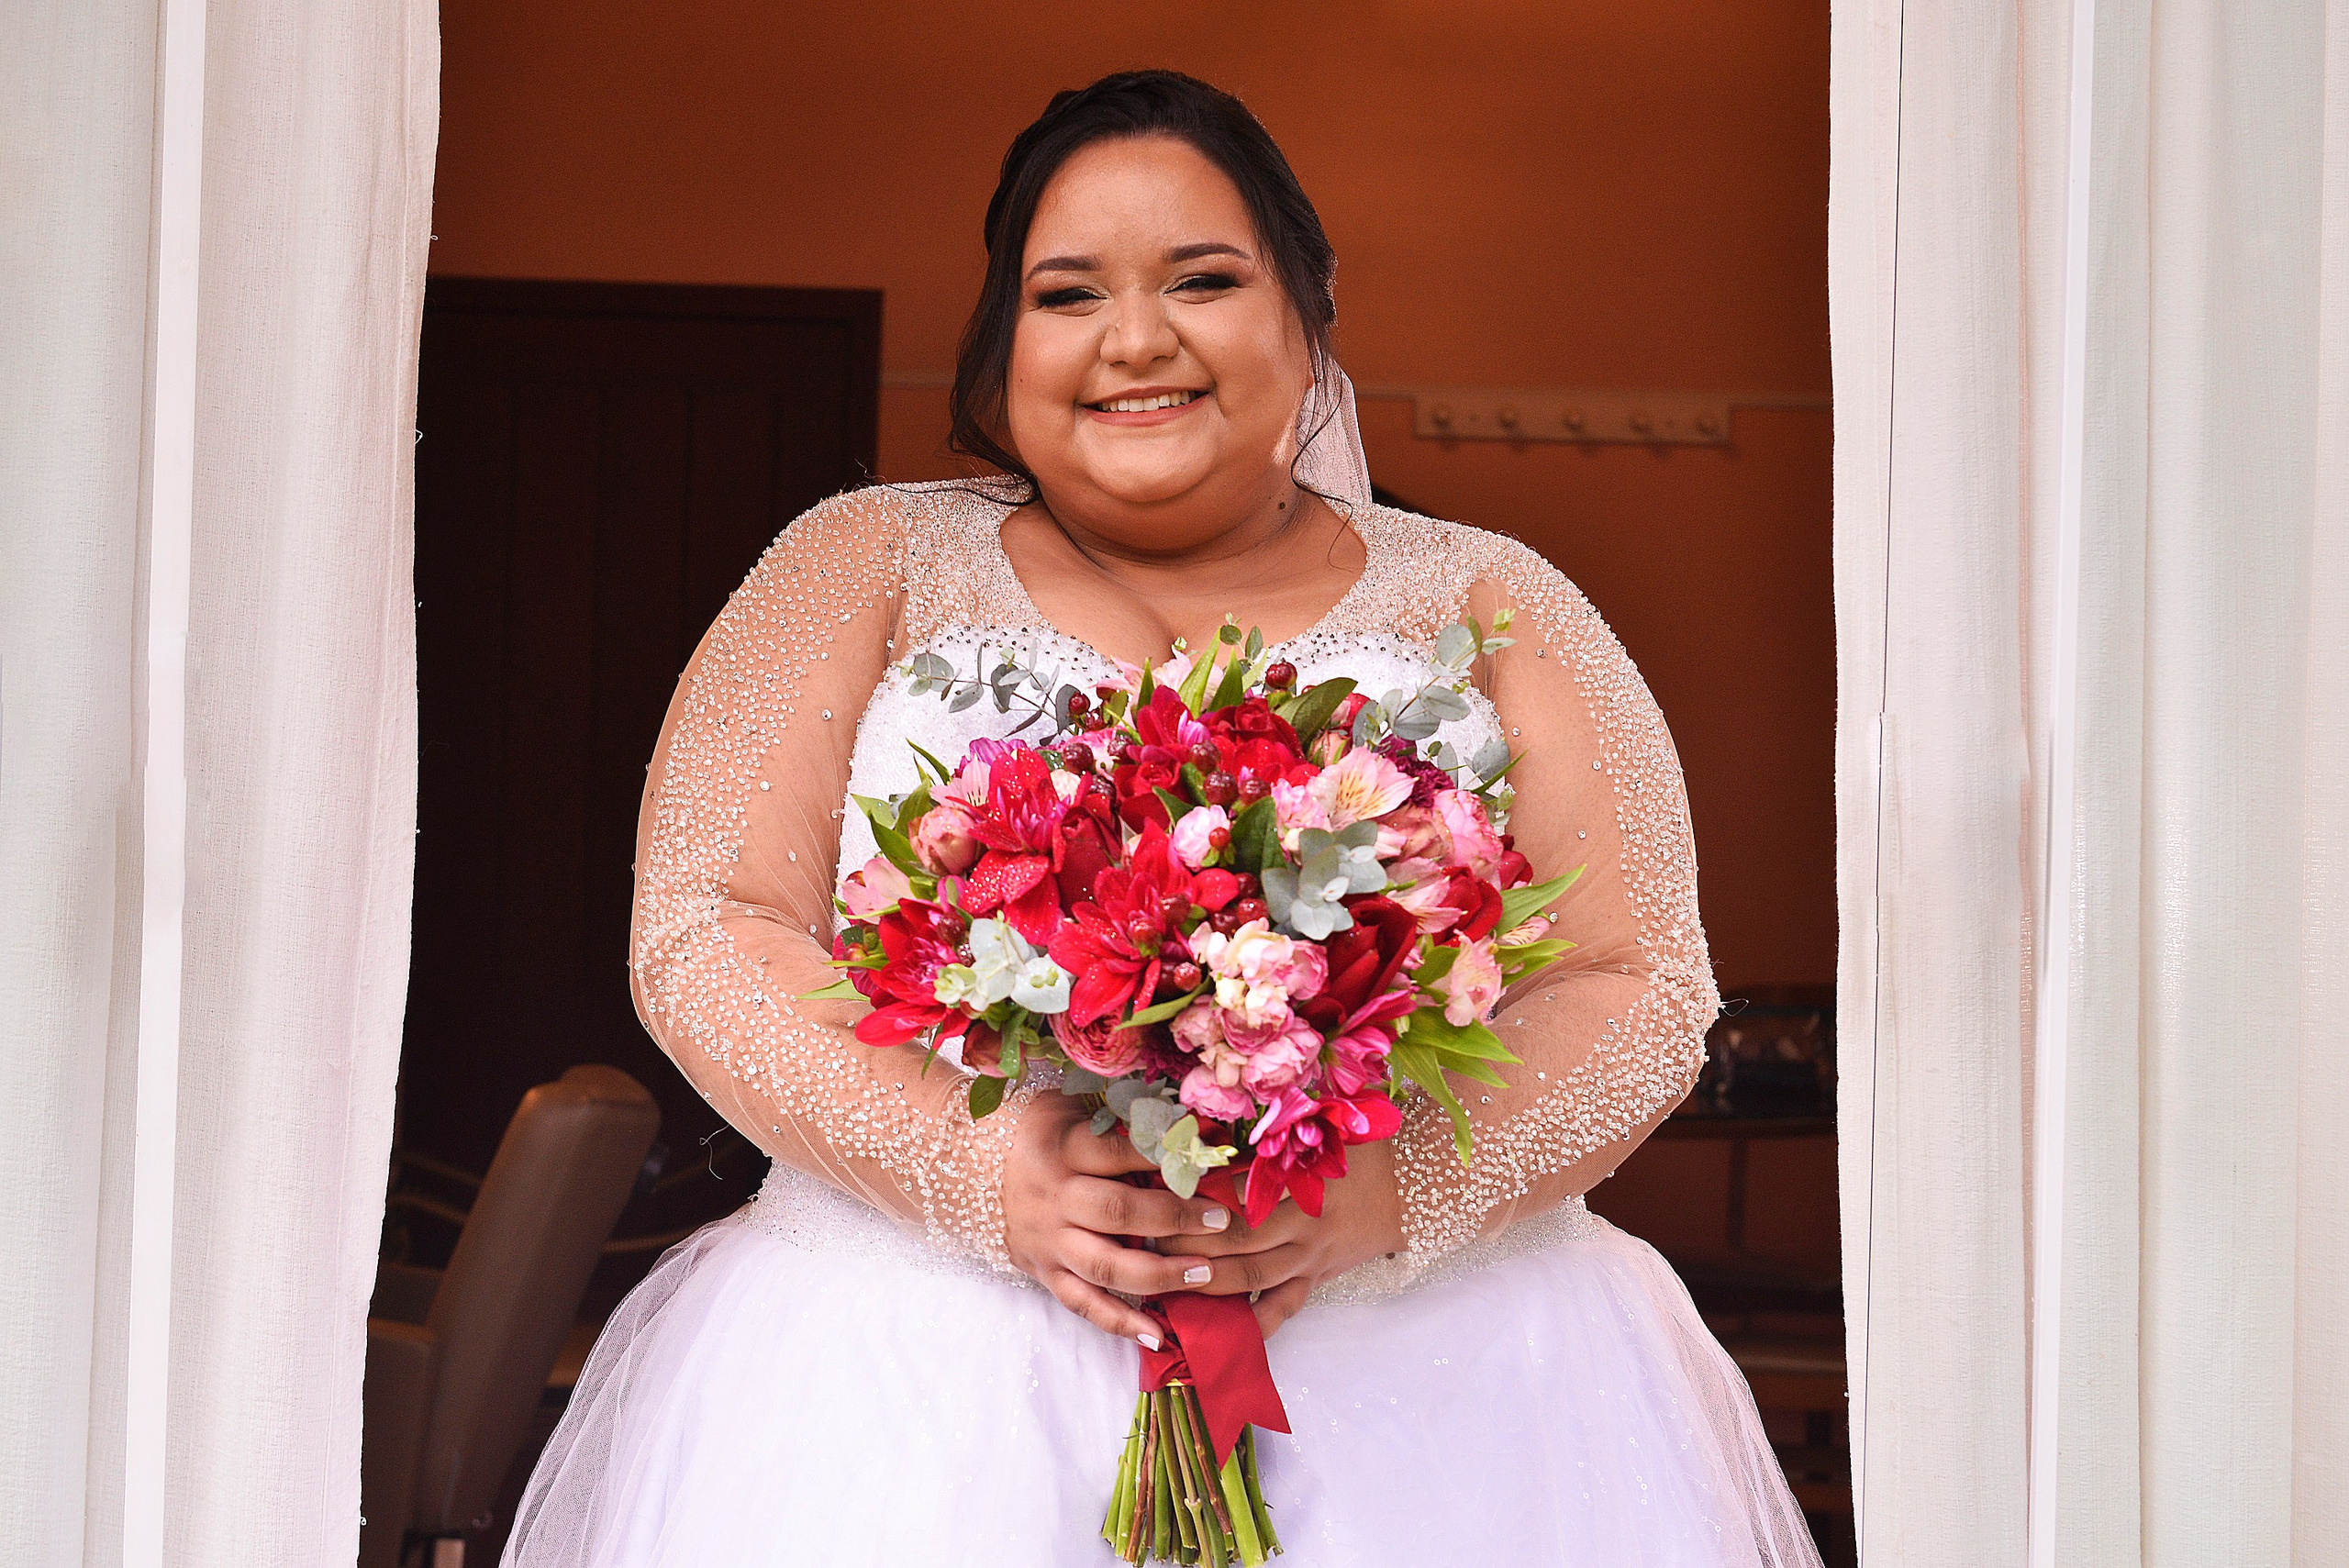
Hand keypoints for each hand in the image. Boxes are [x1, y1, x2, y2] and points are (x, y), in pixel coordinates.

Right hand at [1002, 1094, 1237, 1346]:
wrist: (964, 1165)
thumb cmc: (1036, 1130)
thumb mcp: (1068, 1105)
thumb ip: (1119, 1112)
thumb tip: (1188, 1115)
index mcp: (1062, 1149)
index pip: (1118, 1152)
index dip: (1165, 1155)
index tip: (1212, 1157)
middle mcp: (1055, 1198)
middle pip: (1117, 1211)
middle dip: (1173, 1216)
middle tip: (1221, 1219)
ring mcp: (1049, 1241)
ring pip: (1104, 1266)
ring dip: (1158, 1273)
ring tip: (1205, 1272)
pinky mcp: (1045, 1272)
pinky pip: (1082, 1304)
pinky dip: (1119, 1322)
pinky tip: (1158, 1335)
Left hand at [1160, 1140, 1405, 1337]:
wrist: (1413, 1188)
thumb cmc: (1359, 1151)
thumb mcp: (1319, 1131)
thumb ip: (1267, 1136)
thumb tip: (1206, 1131)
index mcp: (1302, 1178)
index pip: (1238, 1187)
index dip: (1196, 1191)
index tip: (1157, 1189)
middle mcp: (1303, 1221)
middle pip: (1237, 1235)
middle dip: (1190, 1240)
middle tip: (1149, 1237)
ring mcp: (1310, 1255)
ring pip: (1253, 1274)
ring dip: (1209, 1281)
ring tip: (1167, 1281)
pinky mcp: (1316, 1277)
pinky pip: (1283, 1307)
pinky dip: (1254, 1324)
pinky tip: (1222, 1336)